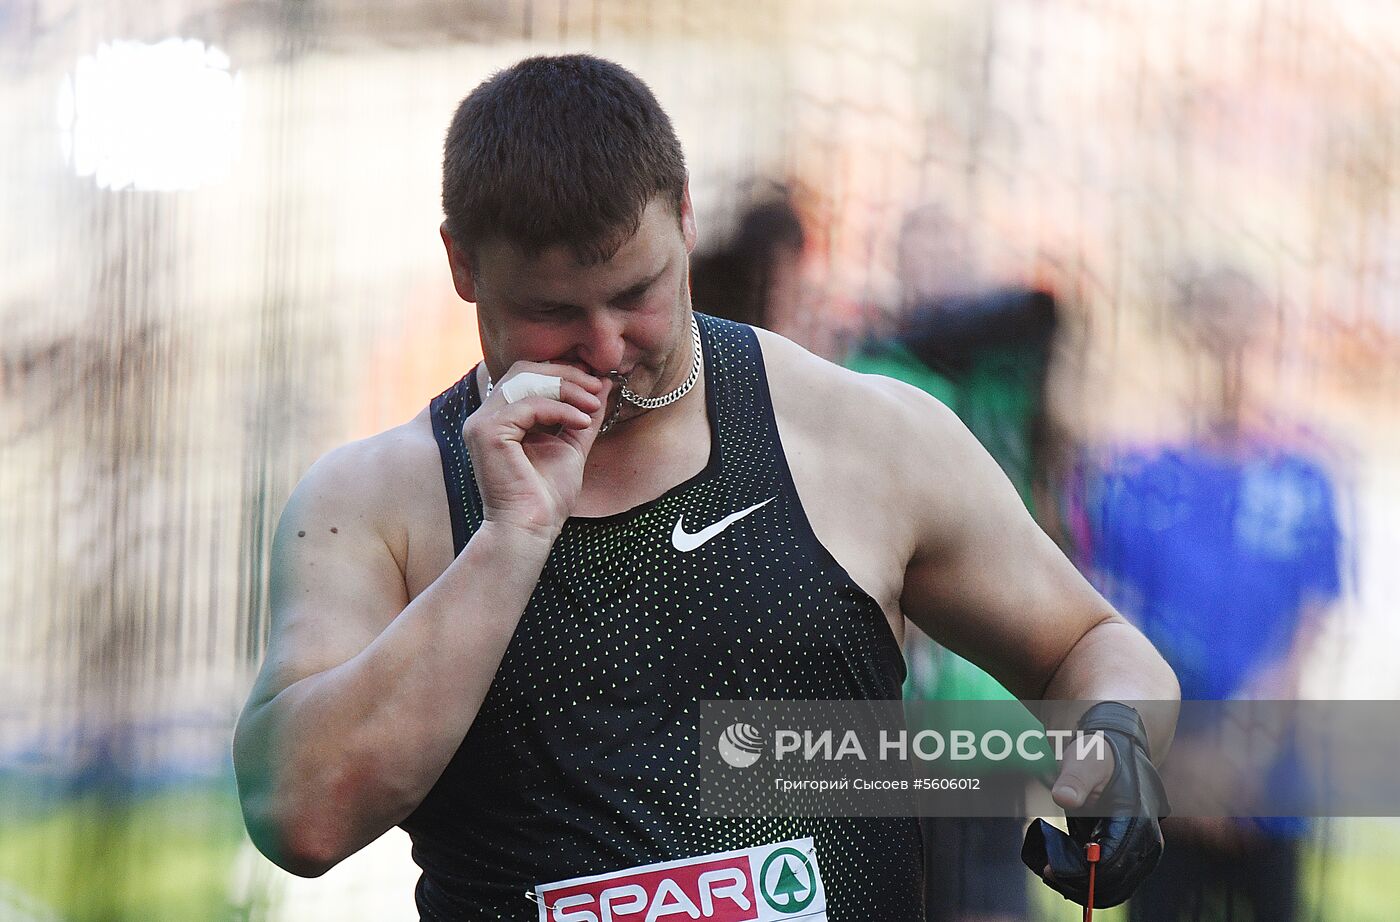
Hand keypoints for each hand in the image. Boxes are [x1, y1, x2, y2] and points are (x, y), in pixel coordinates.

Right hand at [463, 362, 608, 537]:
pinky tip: (582, 423)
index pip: (528, 374)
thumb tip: (605, 383)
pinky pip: (530, 404)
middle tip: (598, 387)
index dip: (563, 371)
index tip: (596, 382)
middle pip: (525, 369)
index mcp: (500, 417)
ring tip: (594, 405)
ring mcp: (482, 422)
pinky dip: (561, 409)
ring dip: (568, 388)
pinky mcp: (487, 432)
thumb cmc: (547, 496)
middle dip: (567, 374)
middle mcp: (485, 415)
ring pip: (527, 380)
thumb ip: (583, 413)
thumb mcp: (572, 445)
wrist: (531, 528)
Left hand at [1023, 702, 1169, 908]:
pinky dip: (1086, 874)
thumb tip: (1063, 797)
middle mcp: (1143, 836)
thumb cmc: (1100, 747)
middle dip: (1082, 881)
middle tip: (1048, 872)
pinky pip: (1108, 869)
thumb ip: (1076, 776)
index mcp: (1137, 819)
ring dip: (1084, 882)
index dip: (1084, 869)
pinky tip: (1061, 867)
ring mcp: (1134, 841)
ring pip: (1116, 878)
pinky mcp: (1121, 842)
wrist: (1114, 739)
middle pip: (1117, 876)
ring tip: (1051, 871)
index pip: (1114, 860)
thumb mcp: (1086, 756)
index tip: (1054, 868)